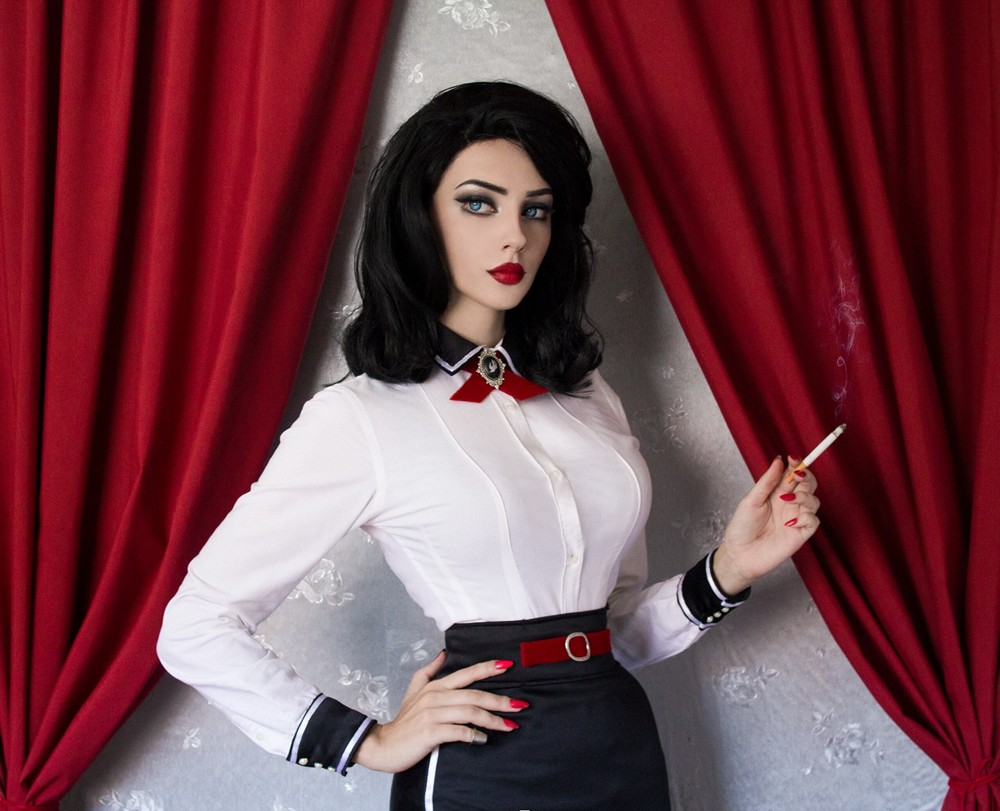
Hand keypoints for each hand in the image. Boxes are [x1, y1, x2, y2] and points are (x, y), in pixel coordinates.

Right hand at [352, 651, 525, 772]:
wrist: (382, 745)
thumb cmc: (403, 721)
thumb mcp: (413, 690)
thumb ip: (428, 671)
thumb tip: (443, 653)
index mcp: (435, 687)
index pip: (466, 674)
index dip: (487, 669)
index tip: (508, 666)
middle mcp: (436, 697)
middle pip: (474, 695)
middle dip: (500, 700)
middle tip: (520, 705)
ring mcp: (433, 714)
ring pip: (470, 712)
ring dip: (493, 719)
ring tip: (510, 725)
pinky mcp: (431, 732)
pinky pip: (459, 731)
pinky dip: (475, 735)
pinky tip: (484, 739)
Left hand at [712, 456, 820, 594]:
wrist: (739, 554)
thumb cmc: (742, 527)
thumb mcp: (751, 500)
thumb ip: (767, 481)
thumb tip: (779, 460)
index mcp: (777, 494)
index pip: (793, 475)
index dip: (797, 465)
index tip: (793, 458)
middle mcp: (789, 504)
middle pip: (808, 485)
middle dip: (806, 477)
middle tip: (795, 477)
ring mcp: (796, 519)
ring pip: (814, 501)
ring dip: (804, 497)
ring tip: (787, 501)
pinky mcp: (800, 534)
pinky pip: (813, 521)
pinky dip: (805, 518)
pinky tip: (789, 522)